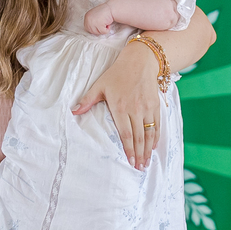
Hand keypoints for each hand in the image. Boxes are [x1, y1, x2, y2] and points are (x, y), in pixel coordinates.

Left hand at [71, 42, 160, 168]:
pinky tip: (154, 147)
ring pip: (149, 133)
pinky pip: (157, 125)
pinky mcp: (156, 105)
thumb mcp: (100, 85)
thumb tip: (73, 111)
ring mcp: (147, 108)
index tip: (130, 161)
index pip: (126, 133)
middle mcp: (135, 109)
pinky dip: (156, 137)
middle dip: (139, 154)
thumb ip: (87, 100)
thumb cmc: (117, 74)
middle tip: (140, 168)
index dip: (129, 149)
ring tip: (147, 162)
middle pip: (139, 137)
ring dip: (148, 150)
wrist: (140, 61)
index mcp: (120, 107)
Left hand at [84, 3, 114, 35]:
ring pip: (97, 32)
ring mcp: (93, 22)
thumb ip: (91, 21)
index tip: (99, 25)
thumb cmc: (104, 12)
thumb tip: (92, 30)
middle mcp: (88, 19)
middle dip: (99, 29)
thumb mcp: (94, 15)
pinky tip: (108, 24)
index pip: (87, 28)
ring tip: (105, 22)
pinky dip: (107, 30)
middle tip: (103, 23)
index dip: (94, 28)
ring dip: (103, 29)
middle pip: (92, 31)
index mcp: (86, 17)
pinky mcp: (99, 24)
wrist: (111, 8)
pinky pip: (103, 32)